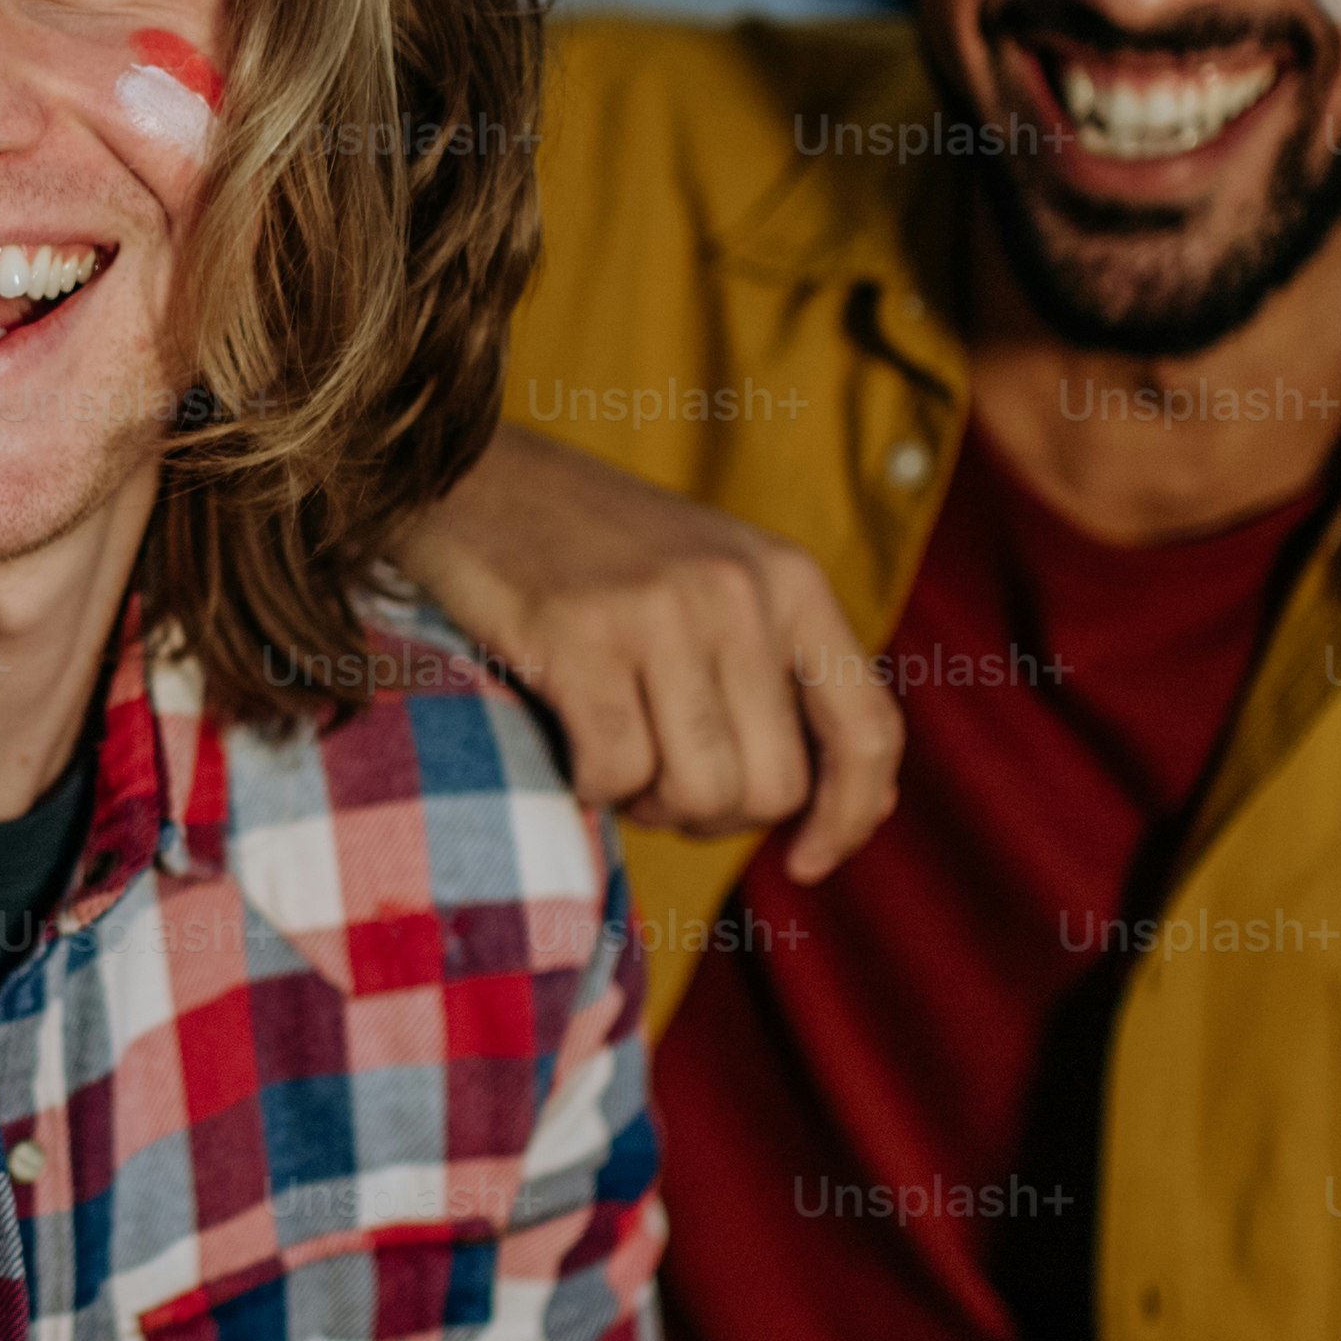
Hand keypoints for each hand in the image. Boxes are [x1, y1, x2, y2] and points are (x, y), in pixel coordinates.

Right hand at [400, 426, 901, 879]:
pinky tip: (569, 751)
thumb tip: (868, 803)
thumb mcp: (717, 586)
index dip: (851, 817)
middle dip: (715, 817)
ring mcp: (659, 610)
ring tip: (616, 762)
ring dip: (650, 806)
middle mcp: (739, 590)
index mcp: (789, 580)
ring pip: (699, 792)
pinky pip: (616, 773)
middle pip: (773, 787)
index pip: (868, 730)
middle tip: (661, 785)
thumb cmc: (595, 555)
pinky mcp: (578, 636)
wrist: (472, 477)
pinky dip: (591, 788)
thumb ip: (781, 677)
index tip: (806, 863)